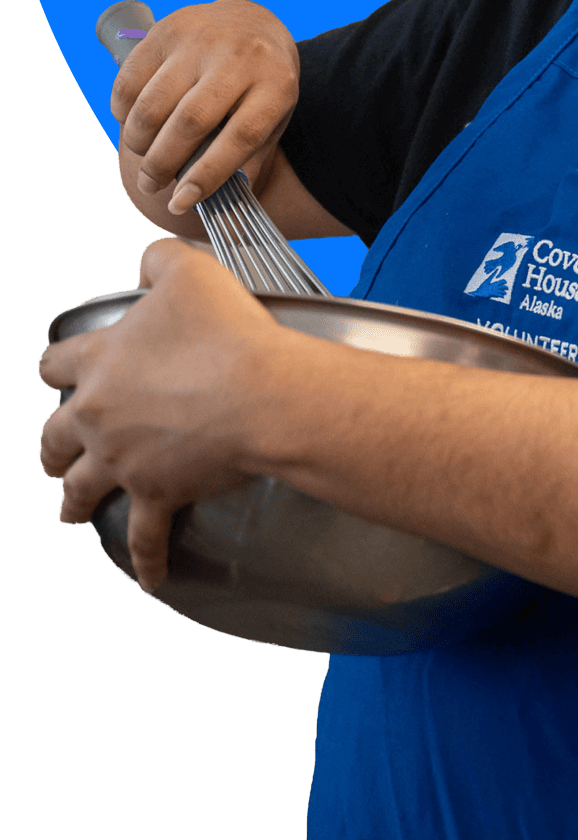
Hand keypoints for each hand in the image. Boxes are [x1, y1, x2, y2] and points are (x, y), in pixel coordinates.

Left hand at [38, 238, 290, 591]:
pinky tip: (149, 578)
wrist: (262, 393)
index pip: (56, 363)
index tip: (61, 372)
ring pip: (79, 488)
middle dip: (52, 444)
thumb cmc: (229, 331)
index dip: (58, 367)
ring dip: (72, 499)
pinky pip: (144, 537)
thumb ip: (157, 261)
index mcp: (100, 361)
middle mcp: (99, 414)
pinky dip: (147, 561)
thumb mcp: (189, 271)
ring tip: (71, 509)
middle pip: (53, 435)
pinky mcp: (157, 494)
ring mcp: (123, 459)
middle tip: (56, 451)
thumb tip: (145, 265)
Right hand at [113, 0, 299, 214]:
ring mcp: (200, 40)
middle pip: (191, 121)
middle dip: (163, 164)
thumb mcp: (272, 118)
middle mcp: (238, 58)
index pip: (240, 136)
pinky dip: (123, 110)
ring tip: (143, 161)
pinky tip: (132, 125)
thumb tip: (215, 207)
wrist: (252, 22)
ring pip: (154, 103)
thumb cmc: (261, 85)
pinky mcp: (166, 30)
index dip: (208, 175)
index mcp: (275, 85)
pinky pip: (131, 79)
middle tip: (152, 185)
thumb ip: (248, 158)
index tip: (183, 202)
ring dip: (140, 142)